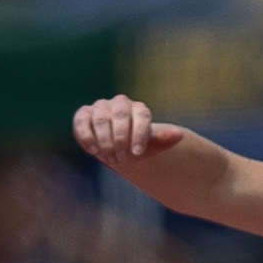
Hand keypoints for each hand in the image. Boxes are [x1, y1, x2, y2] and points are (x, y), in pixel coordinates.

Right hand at [74, 96, 192, 170]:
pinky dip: (87, 135)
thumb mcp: (150, 147)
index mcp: (139, 109)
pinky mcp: (84, 113)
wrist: (115, 147)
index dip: (139, 134)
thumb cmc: (134, 146)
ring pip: (101, 119)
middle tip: (121, 159)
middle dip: (120, 139)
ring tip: (109, 159)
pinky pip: (82, 120)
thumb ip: (164, 141)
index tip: (137, 153)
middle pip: (120, 115)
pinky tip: (93, 150)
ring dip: (105, 140)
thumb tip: (180, 134)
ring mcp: (101, 106)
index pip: (142, 116)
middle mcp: (120, 104)